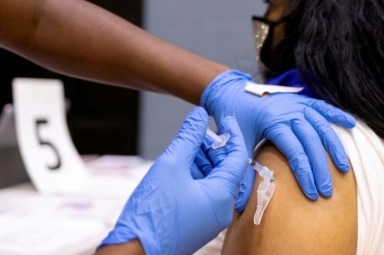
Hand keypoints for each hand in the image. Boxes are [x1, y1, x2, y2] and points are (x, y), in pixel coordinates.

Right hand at [98, 107, 247, 254]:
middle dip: (212, 147)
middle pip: (225, 168)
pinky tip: (182, 163)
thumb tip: (199, 116)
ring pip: (213, 179)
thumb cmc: (152, 214)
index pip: (238, 158)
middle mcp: (221, 209)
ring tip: (187, 145)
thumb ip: (188, 137)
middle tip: (198, 130)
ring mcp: (210, 217)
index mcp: (221, 197)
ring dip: (202, 160)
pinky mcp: (198, 220)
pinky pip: (203, 191)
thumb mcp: (171, 165)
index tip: (225, 118)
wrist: (134, 250)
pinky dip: (195, 174)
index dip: (233, 134)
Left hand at [201, 70, 355, 206]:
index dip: (305, 173)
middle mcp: (289, 112)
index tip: (311, 192)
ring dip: (333, 147)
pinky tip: (349, 124)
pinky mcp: (299, 100)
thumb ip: (242, 167)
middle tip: (327, 190)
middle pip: (311, 142)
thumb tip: (240, 199)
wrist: (231, 92)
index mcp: (273, 122)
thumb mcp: (238, 141)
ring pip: (321, 126)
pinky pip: (321, 107)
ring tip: (342, 168)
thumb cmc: (233, 117)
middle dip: (320, 168)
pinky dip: (336, 115)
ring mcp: (296, 104)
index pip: (295, 152)